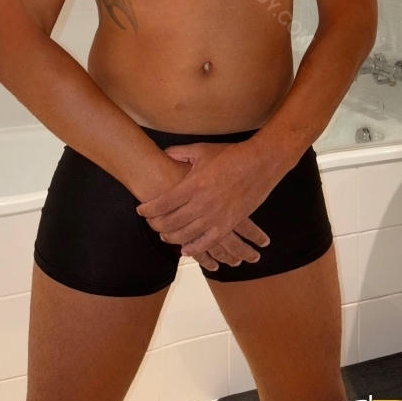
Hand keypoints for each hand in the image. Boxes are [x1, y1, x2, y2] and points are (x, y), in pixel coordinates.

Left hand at [136, 139, 276, 255]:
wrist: (260, 162)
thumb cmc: (231, 155)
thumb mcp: (202, 150)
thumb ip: (180, 153)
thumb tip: (164, 153)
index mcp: (193, 185)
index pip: (162, 203)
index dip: (148, 209)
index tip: (141, 210)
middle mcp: (201, 203)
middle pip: (170, 222)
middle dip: (156, 225)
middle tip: (151, 224)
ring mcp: (215, 216)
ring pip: (186, 235)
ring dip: (172, 238)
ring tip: (164, 235)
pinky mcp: (228, 224)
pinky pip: (207, 243)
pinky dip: (194, 249)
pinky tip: (186, 250)